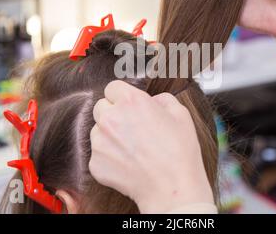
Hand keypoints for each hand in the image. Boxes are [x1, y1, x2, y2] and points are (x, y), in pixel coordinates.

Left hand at [89, 80, 213, 213]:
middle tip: (130, 125)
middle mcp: (110, 118)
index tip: (127, 104)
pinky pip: (98, 153)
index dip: (122, 95)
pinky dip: (109, 156)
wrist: (172, 187)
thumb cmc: (179, 152)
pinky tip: (128, 162)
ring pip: (97, 130)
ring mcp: (100, 142)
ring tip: (132, 147)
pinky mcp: (96, 163)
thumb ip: (162, 99)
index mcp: (130, 101)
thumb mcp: (180, 114)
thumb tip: (153, 100)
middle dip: (113, 113)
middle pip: (101, 107)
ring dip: (110, 134)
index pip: (112, 87)